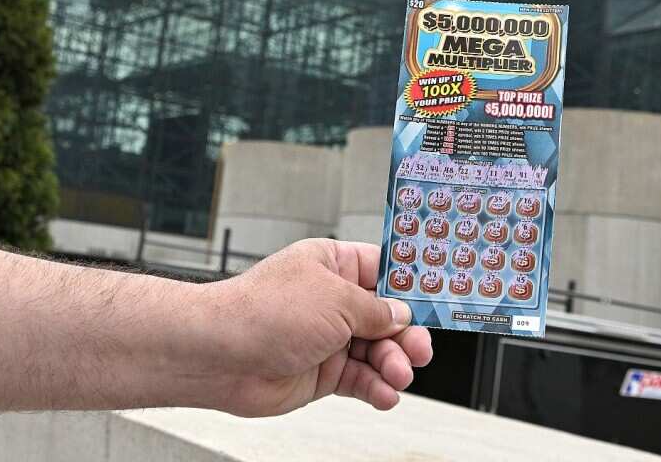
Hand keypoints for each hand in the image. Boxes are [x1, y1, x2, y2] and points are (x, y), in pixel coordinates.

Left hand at [198, 239, 432, 416]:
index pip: (383, 269)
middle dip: (406, 335)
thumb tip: (402, 315)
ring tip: (397, 375)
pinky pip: (360, 380)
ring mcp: (326, 337)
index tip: (439, 299)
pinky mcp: (321, 372)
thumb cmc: (265, 312)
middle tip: (419, 350)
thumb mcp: (336, 300)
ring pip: (377, 352)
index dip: (411, 285)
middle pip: (387, 317)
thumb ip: (375, 310)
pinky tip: (385, 395)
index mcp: (332, 264)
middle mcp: (331, 299)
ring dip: (393, 365)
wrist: (221, 355)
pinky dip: (376, 388)